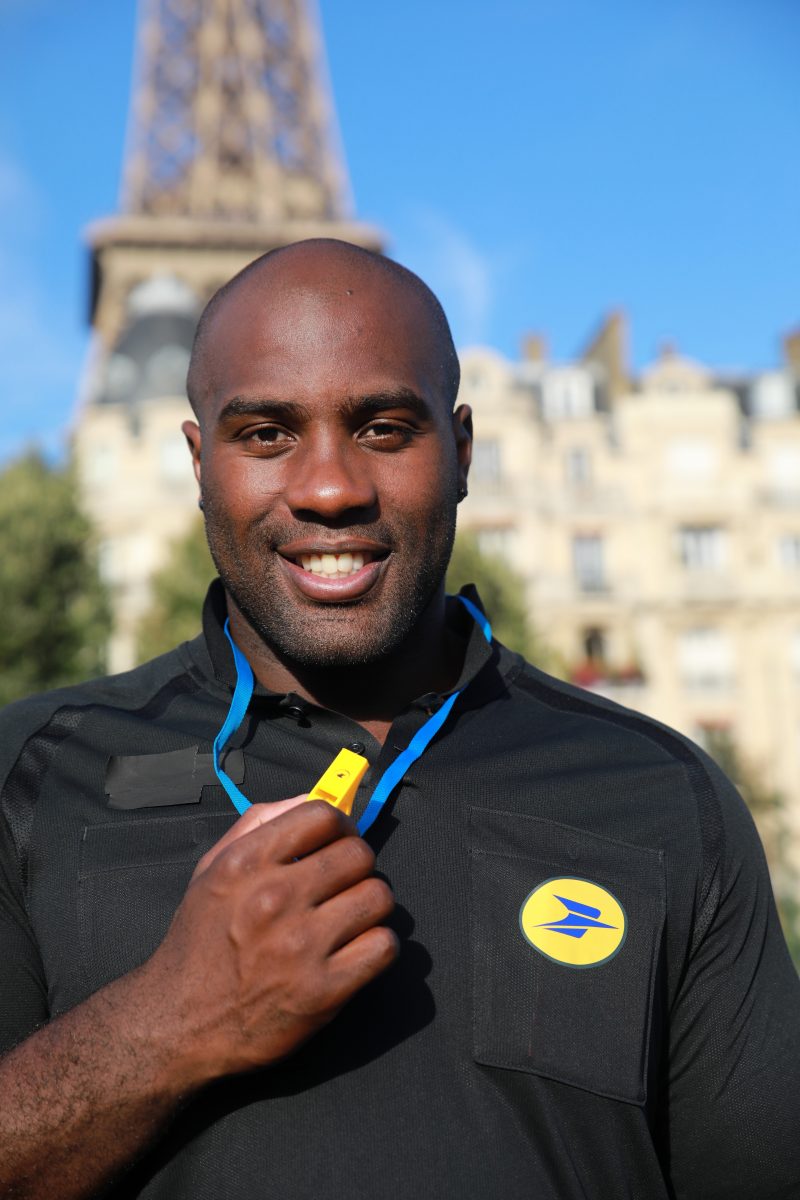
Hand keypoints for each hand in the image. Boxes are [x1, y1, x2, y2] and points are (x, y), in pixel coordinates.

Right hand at [141, 800, 396, 1086]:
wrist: (177, 1024)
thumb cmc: (200, 943)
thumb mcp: (211, 871)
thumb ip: (257, 824)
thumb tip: (310, 797)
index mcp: (246, 863)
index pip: (323, 815)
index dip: (340, 827)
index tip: (338, 844)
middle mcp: (273, 898)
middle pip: (359, 855)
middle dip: (357, 868)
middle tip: (343, 887)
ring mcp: (300, 946)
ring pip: (378, 897)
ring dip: (371, 907)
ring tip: (351, 920)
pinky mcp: (322, 991)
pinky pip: (384, 946)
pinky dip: (378, 947)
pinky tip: (357, 951)